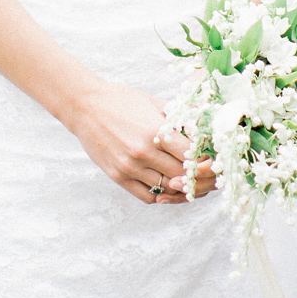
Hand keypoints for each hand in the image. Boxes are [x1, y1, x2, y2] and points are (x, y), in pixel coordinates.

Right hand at [67, 83, 216, 204]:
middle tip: (208, 177)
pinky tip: (168, 187)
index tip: (211, 160)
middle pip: (182, 176)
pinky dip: (162, 196)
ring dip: (182, 189)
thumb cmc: (121, 101)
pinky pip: (147, 196)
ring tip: (192, 184)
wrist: (85, 106)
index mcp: (156, 132)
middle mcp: (143, 152)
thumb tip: (206, 124)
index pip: (191, 156)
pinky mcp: (118, 177)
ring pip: (167, 189)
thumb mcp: (154, 103)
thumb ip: (180, 117)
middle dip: (198, 178)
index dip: (205, 161)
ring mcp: (129, 167)